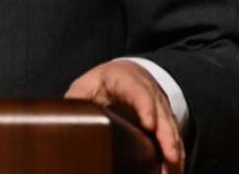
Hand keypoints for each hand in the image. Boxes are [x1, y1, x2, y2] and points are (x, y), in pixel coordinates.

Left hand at [64, 60, 184, 173]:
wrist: (127, 73)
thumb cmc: (102, 82)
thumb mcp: (85, 85)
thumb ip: (76, 100)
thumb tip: (61, 118)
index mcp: (126, 80)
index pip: (138, 91)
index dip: (145, 107)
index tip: (149, 125)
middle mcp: (149, 92)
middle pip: (162, 114)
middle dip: (167, 137)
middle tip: (171, 157)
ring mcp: (161, 107)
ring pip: (172, 129)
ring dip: (175, 151)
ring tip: (173, 172)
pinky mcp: (166, 122)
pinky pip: (175, 139)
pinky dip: (176, 156)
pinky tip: (175, 171)